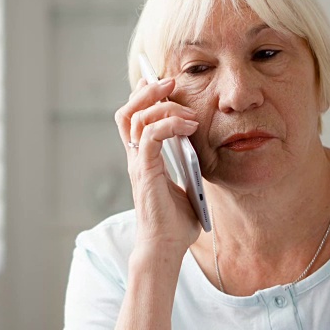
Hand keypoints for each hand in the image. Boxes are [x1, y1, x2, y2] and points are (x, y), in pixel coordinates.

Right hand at [115, 77, 201, 254]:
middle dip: (148, 91)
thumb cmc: (175, 223)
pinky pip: (150, 136)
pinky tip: (188, 127)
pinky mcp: (145, 172)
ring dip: (162, 105)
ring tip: (185, 109)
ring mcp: (138, 164)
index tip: (161, 82)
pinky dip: (168, 124)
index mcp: (143, 159)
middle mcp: (135, 158)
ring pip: (136, 118)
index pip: (132, 118)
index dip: (142, 96)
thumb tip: (202, 152)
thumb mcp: (187, 187)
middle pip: (128, 111)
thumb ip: (189, 168)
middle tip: (171, 82)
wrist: (166, 248)